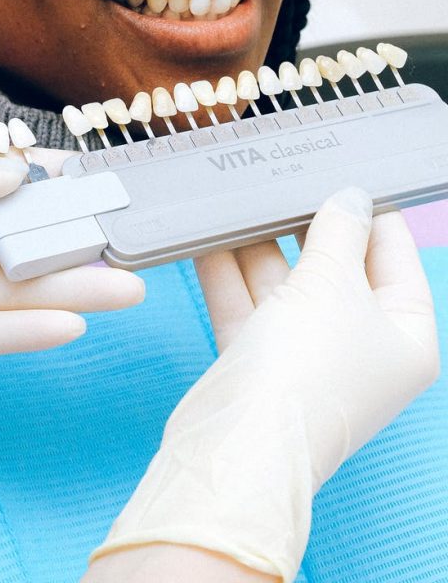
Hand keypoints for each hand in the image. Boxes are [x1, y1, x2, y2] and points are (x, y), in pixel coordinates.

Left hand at [0, 145, 144, 423]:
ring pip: (7, 288)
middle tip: (128, 237)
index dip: (41, 179)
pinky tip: (72, 324)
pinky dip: (25, 331)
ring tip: (125, 286)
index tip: (95, 177)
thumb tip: (13, 167)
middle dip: (66, 236)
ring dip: (65, 287)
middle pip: (8, 235)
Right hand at [91, 188, 438, 581]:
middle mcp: (357, 344)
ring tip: (239, 197)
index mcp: (404, 334)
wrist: (241, 441)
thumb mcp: (333, 284)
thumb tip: (348, 197)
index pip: (394, 257)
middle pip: (333, 267)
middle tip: (281, 177)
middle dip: (303, 225)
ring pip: (282, 282)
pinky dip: (226, 269)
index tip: (343, 171)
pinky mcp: (254, 357)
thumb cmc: (308, 368)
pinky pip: (244, 301)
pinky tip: (207, 233)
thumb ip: (337, 233)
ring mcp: (302, 352)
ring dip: (258, 243)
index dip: (371, 213)